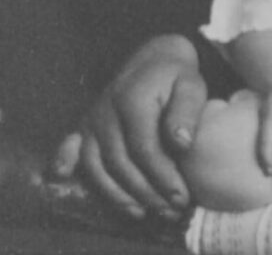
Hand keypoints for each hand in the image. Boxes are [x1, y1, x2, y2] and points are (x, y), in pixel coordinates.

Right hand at [50, 34, 204, 221]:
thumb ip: (186, 111)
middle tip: (172, 210)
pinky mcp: (84, 129)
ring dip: (123, 196)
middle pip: (121, 163)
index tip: (182, 196)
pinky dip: (92, 184)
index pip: (145, 148)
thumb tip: (182, 142)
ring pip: (98, 168)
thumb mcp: (191, 84)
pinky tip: (110, 199)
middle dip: (147, 192)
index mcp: (132, 100)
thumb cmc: (176, 75)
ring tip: (149, 211)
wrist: (151, 58)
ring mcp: (91, 122)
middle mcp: (105, 112)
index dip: (162, 176)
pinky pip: (80, 161)